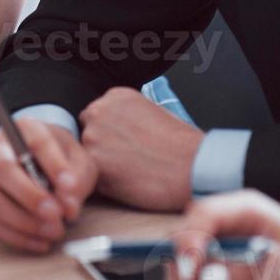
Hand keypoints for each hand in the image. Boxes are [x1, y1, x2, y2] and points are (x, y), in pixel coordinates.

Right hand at [0, 120, 96, 253]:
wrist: (43, 163)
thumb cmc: (62, 159)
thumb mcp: (79, 159)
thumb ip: (79, 178)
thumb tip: (69, 207)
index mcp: (26, 129)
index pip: (36, 142)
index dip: (53, 164)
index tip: (69, 186)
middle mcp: (0, 150)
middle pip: (4, 169)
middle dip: (31, 196)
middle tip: (56, 214)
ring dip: (24, 221)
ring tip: (54, 230)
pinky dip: (19, 237)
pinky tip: (43, 241)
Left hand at [79, 87, 203, 211]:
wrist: (193, 167)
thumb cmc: (181, 143)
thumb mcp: (152, 111)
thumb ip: (126, 114)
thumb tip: (115, 125)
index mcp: (115, 96)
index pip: (96, 114)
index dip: (108, 132)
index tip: (121, 142)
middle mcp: (99, 113)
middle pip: (87, 132)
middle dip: (101, 145)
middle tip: (125, 158)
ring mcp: (93, 140)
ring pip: (87, 155)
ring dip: (101, 164)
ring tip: (130, 171)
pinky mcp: (95, 168)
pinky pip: (93, 177)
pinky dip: (106, 183)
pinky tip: (129, 182)